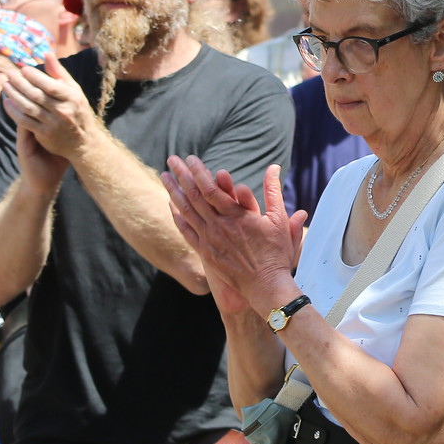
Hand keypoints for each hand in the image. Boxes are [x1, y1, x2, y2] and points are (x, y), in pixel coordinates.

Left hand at [3, 53, 100, 164]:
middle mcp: (63, 111)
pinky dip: (14, 111)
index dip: (35, 76)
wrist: (83, 142)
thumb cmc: (77, 110)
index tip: (23, 69)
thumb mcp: (74, 90)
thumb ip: (59, 72)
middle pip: (36, 95)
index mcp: (72, 98)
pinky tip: (7, 102)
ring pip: (28, 107)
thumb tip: (47, 53)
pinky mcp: (44, 135)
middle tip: (9, 74)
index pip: (50, 85)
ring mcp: (53, 124)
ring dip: (14, 95)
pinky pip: (25, 121)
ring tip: (5, 85)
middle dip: (20, 83)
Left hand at [161, 158, 304, 318]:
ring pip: (187, 211)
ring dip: (174, 192)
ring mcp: (210, 240)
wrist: (265, 285)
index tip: (191, 158)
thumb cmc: (275, 253)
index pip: (212, 189)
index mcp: (237, 216)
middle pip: (194, 196)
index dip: (200, 172)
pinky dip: (177, 217)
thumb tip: (274, 167)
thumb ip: (273, 191)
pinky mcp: (206, 252)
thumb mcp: (278, 219)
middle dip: (182, 175)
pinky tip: (171, 205)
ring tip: (164, 176)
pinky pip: (187, 231)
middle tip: (172, 159)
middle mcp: (219, 226)